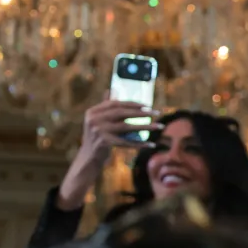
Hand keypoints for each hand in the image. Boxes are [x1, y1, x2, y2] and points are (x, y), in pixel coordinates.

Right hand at [56, 93, 161, 209]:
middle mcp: (94, 120)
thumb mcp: (97, 120)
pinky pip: (126, 142)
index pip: (115, 104)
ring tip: (159, 126)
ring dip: (145, 127)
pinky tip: (151, 144)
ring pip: (126, 127)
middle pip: (121, 113)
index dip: (132, 104)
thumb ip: (105, 106)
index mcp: (92, 111)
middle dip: (141, 112)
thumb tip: (112, 89)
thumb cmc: (96, 136)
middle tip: (156, 113)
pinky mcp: (105, 143)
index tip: (147, 105)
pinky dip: (139, 143)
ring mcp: (99, 131)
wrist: (88, 157)